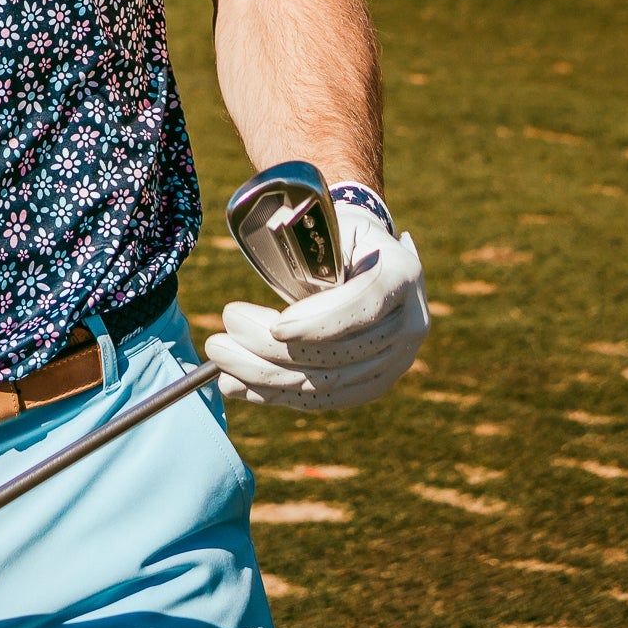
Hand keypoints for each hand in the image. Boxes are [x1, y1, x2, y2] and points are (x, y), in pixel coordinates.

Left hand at [205, 202, 428, 410]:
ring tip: (219, 363)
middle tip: (218, 341)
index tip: (274, 326)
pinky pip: (325, 397)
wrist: (366, 254)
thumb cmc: (338, 235)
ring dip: (265, 377)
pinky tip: (239, 386)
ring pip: (327, 381)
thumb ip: (307, 255)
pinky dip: (277, 394)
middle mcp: (410, 323)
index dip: (320, 321)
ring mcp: (397, 359)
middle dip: (271, 352)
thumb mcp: (328, 229)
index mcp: (402, 274)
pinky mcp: (375, 383)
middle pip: (339, 352)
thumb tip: (267, 296)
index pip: (364, 306)